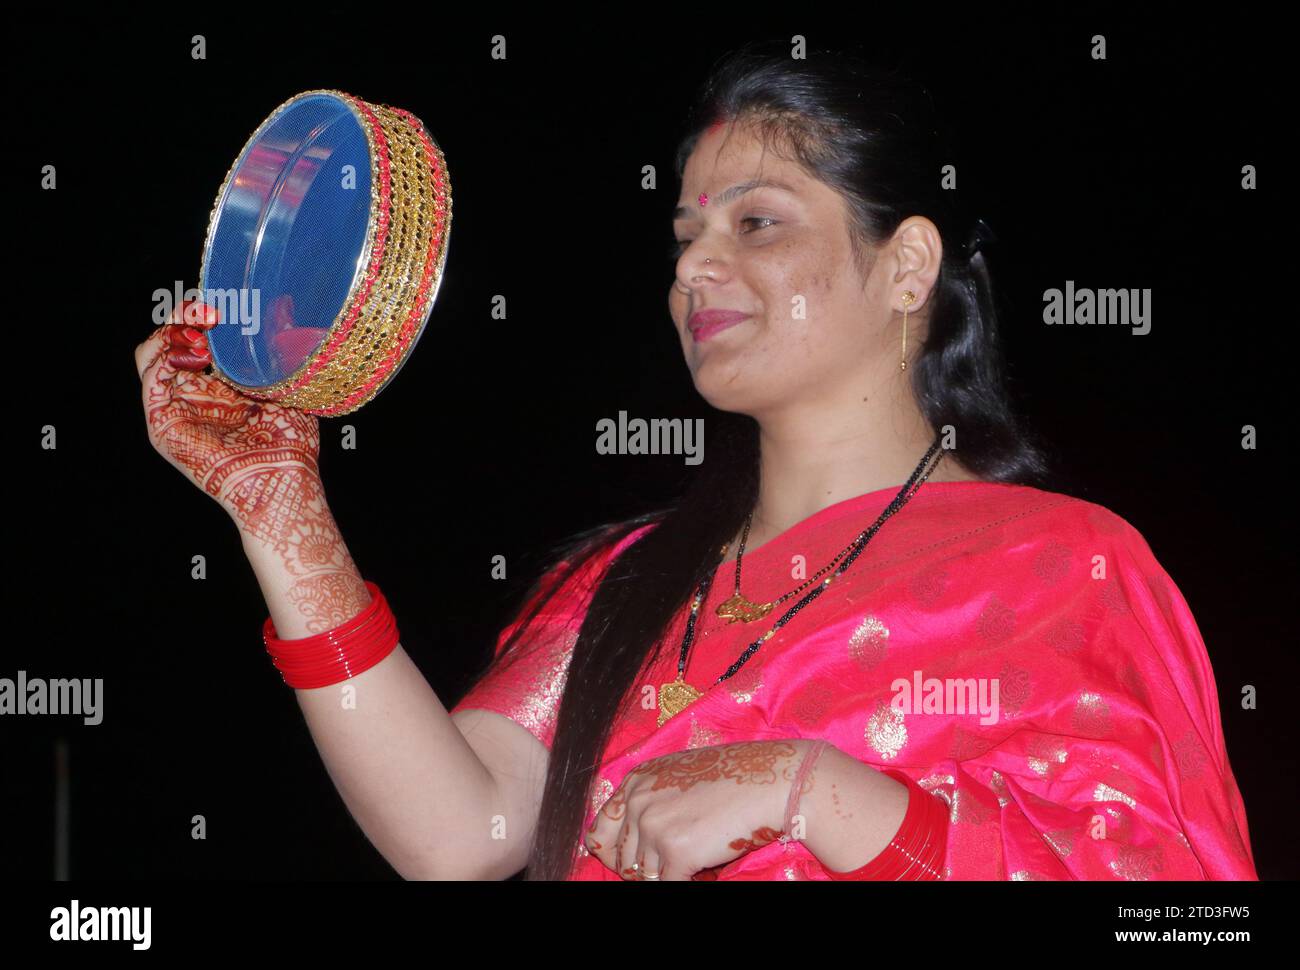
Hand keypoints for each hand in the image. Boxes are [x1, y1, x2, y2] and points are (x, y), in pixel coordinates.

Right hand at [134, 299, 321, 542]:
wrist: (282, 482)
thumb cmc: (291, 443)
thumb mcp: (287, 386)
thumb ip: (279, 350)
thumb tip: (285, 306)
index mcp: (218, 387)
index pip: (194, 339)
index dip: (203, 317)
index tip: (228, 306)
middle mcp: (192, 396)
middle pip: (168, 341)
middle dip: (184, 315)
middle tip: (213, 311)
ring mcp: (174, 410)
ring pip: (151, 353)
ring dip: (173, 329)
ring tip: (205, 326)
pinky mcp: (163, 425)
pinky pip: (150, 377)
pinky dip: (166, 354)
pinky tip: (199, 352)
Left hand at [585, 740, 808, 880]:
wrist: (769, 781)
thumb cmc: (732, 778)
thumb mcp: (678, 775)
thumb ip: (650, 801)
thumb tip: (635, 841)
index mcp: (635, 782)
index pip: (601, 832)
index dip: (616, 853)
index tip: (636, 862)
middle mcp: (638, 802)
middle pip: (623, 860)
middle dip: (647, 868)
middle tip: (678, 861)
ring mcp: (654, 827)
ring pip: (645, 876)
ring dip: (670, 874)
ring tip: (698, 857)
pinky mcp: (675, 853)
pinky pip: (668, 885)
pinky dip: (687, 880)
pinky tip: (706, 867)